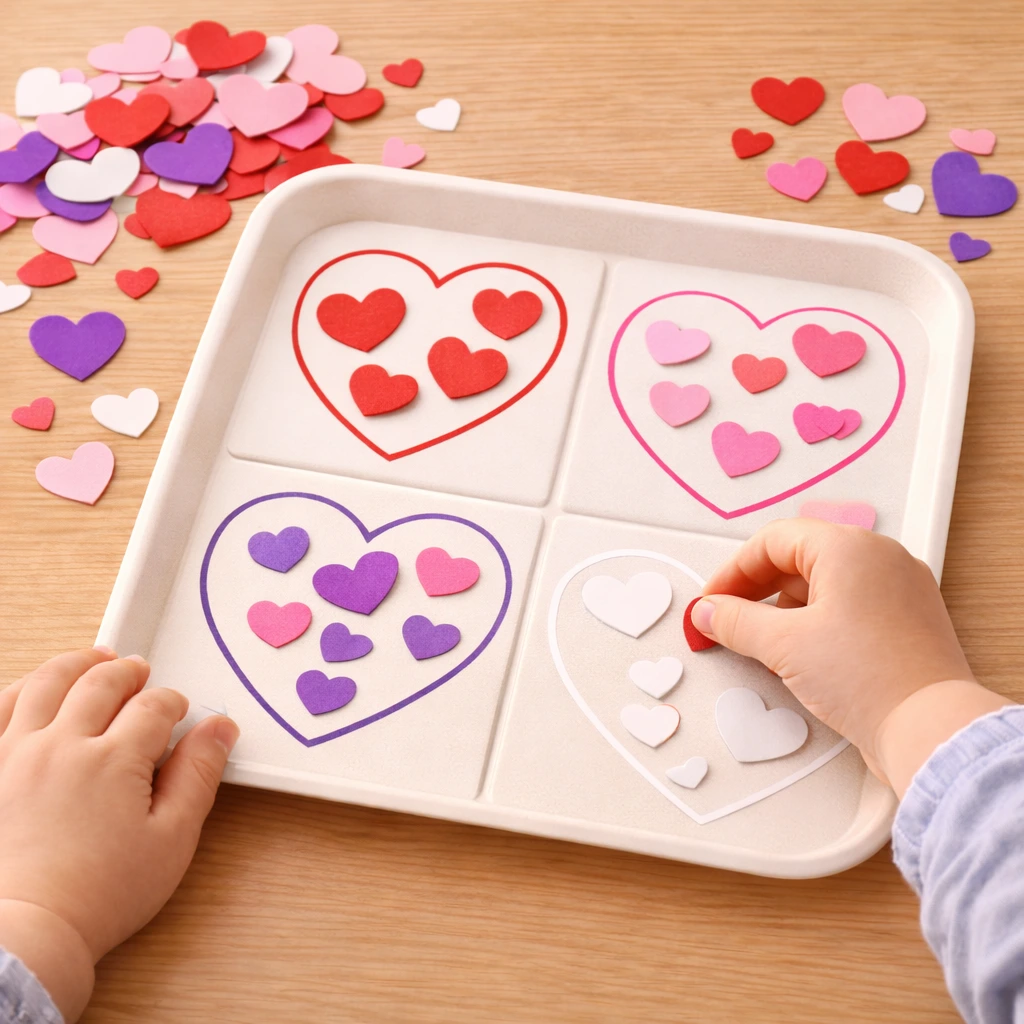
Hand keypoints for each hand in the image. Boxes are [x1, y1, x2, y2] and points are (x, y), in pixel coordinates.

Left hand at [0, 648, 238, 1020]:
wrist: (26, 933)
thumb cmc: (96, 896)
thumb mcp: (172, 839)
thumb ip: (199, 775)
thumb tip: (219, 730)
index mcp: (114, 759)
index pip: (154, 706)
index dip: (173, 702)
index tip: (178, 711)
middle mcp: (62, 745)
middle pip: (101, 681)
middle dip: (128, 671)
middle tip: (139, 671)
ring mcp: (16, 753)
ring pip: (46, 683)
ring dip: (76, 664)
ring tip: (93, 661)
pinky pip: (0, 707)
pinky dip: (22, 688)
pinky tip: (36, 689)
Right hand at [690, 520, 1010, 794]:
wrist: (930, 731)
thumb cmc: (869, 679)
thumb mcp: (783, 645)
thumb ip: (735, 621)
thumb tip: (707, 612)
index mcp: (850, 548)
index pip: (774, 540)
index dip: (734, 571)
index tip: (712, 602)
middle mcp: (880, 559)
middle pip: (799, 558)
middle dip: (757, 590)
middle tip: (729, 621)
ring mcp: (900, 589)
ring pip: (824, 584)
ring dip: (785, 608)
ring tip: (764, 644)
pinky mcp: (907, 621)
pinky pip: (850, 606)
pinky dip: (817, 622)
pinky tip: (801, 655)